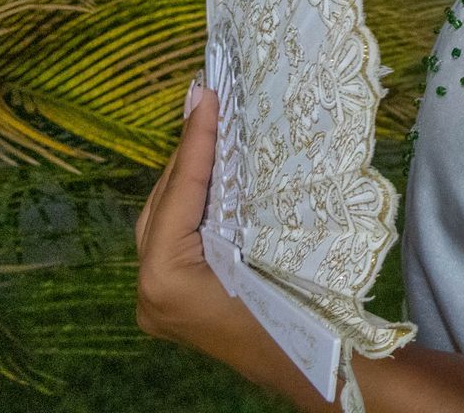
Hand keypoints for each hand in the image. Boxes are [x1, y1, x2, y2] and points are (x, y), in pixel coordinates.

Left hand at [134, 77, 340, 409]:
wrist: (314, 367)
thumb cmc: (298, 307)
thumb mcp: (267, 241)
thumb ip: (236, 192)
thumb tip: (231, 136)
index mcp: (165, 277)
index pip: (180, 192)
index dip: (195, 141)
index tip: (205, 96)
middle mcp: (149, 291)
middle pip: (162, 204)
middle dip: (185, 155)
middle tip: (204, 105)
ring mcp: (157, 302)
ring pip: (162, 222)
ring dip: (186, 179)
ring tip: (207, 132)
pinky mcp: (173, 304)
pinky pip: (173, 241)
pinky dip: (190, 207)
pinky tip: (211, 179)